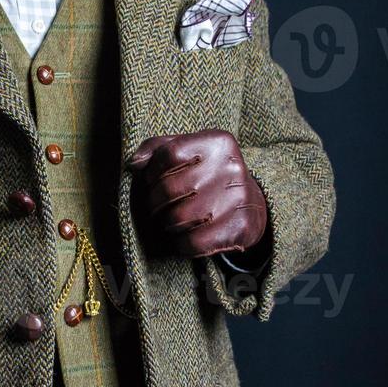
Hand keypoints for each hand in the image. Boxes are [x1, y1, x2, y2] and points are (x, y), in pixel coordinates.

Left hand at [128, 129, 267, 258]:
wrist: (253, 204)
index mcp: (217, 143)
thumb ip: (158, 149)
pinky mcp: (240, 227)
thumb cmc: (209, 176)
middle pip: (170, 189)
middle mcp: (231, 168)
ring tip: (174, 220)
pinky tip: (187, 235)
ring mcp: (238, 198)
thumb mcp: (189, 152)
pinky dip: (181, 243)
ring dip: (167, 224)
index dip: (152, 171)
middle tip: (158, 206)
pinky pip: (193, 242)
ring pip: (178, 219)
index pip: (170, 153)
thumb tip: (134, 163)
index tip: (152, 180)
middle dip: (155, 202)